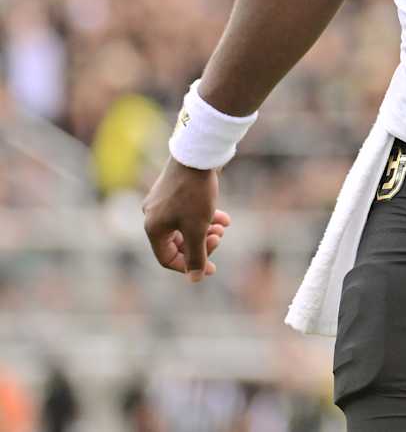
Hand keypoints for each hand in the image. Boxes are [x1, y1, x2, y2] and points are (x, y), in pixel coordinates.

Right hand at [143, 160, 230, 280]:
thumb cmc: (194, 193)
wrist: (197, 153)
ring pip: (185, 226)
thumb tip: (195, 279)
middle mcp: (153, 216)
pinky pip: (189, 211)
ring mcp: (162, 202)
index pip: (168, 258)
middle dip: (200, 244)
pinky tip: (224, 218)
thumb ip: (196, 255)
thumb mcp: (197, 228)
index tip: (211, 267)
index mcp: (153, 228)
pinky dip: (205, 216)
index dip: (190, 266)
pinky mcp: (174, 190)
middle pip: (177, 242)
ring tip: (223, 227)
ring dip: (205, 230)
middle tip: (219, 238)